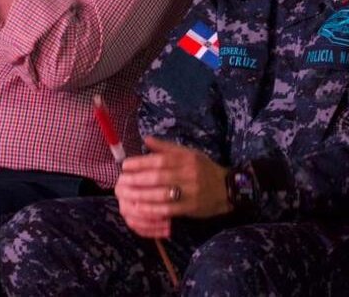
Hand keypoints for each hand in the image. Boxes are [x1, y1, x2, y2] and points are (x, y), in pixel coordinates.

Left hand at [115, 137, 232, 238]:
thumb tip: (146, 139)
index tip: (125, 165)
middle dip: (137, 180)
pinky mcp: (191, 207)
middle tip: (121, 182)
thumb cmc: (203, 169)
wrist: (228, 188)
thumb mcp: (188, 153)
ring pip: (161, 194)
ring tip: (126, 195)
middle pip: (158, 177)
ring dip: (141, 195)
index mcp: (186, 158)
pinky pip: (169, 209)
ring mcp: (190, 191)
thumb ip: (166, 147)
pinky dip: (153, 210)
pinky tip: (140, 209)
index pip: (160, 160)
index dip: (140, 163)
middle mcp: (188, 174)